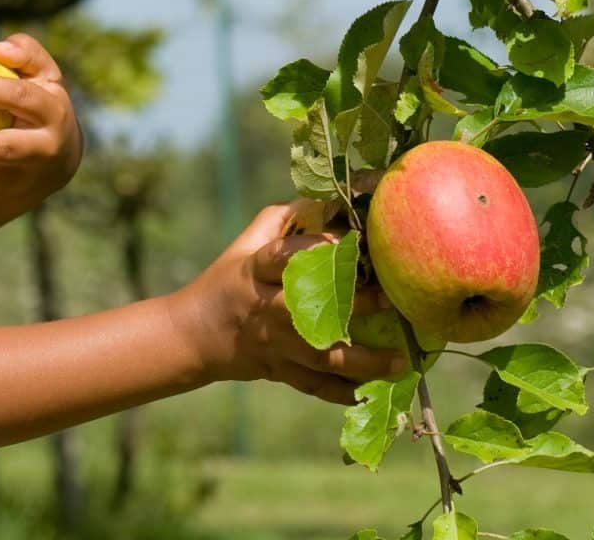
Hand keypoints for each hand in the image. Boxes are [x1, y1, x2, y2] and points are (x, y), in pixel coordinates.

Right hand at [170, 203, 408, 404]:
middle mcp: (265, 307)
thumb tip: (332, 200)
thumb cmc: (229, 278)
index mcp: (255, 270)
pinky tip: (372, 393)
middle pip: (311, 308)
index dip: (320, 248)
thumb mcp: (247, 242)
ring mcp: (273, 344)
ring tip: (400, 360)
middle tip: (394, 300)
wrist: (193, 334)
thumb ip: (286, 219)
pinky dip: (341, 392)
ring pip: (320, 355)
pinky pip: (312, 385)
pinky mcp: (278, 370)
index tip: (356, 243)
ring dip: (362, 360)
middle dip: (355, 305)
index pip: (285, 255)